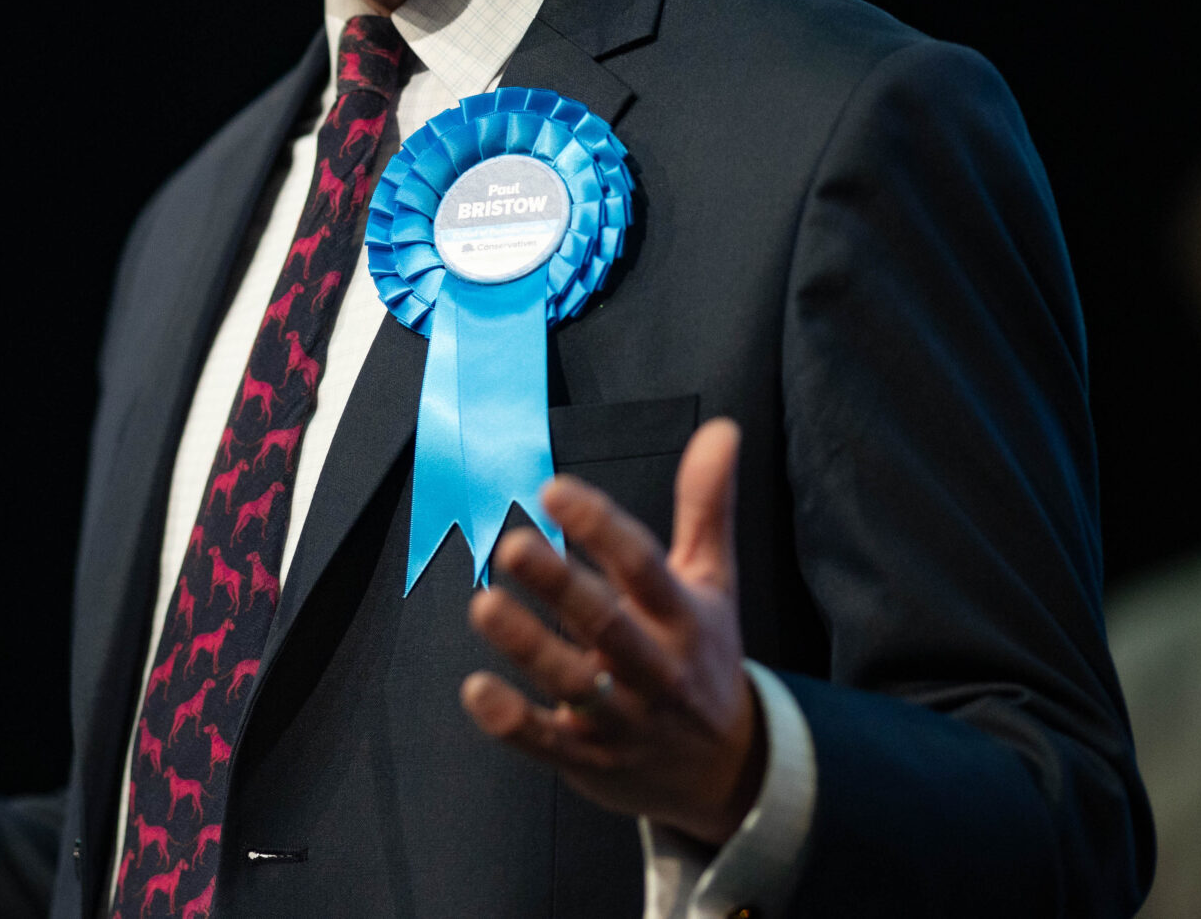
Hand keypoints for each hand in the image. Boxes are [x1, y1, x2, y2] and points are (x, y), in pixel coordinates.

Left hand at [461, 418, 765, 843]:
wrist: (724, 772)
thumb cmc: (704, 656)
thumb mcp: (714, 582)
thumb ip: (707, 506)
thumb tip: (722, 428)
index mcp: (684, 617)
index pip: (645, 567)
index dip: (602, 528)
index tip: (556, 491)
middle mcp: (657, 668)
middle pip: (610, 626)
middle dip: (562, 587)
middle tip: (512, 546)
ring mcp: (625, 719)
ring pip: (577, 685)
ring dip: (530, 647)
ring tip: (484, 605)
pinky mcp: (591, 760)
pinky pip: (550, 744)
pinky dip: (513, 722)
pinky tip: (476, 691)